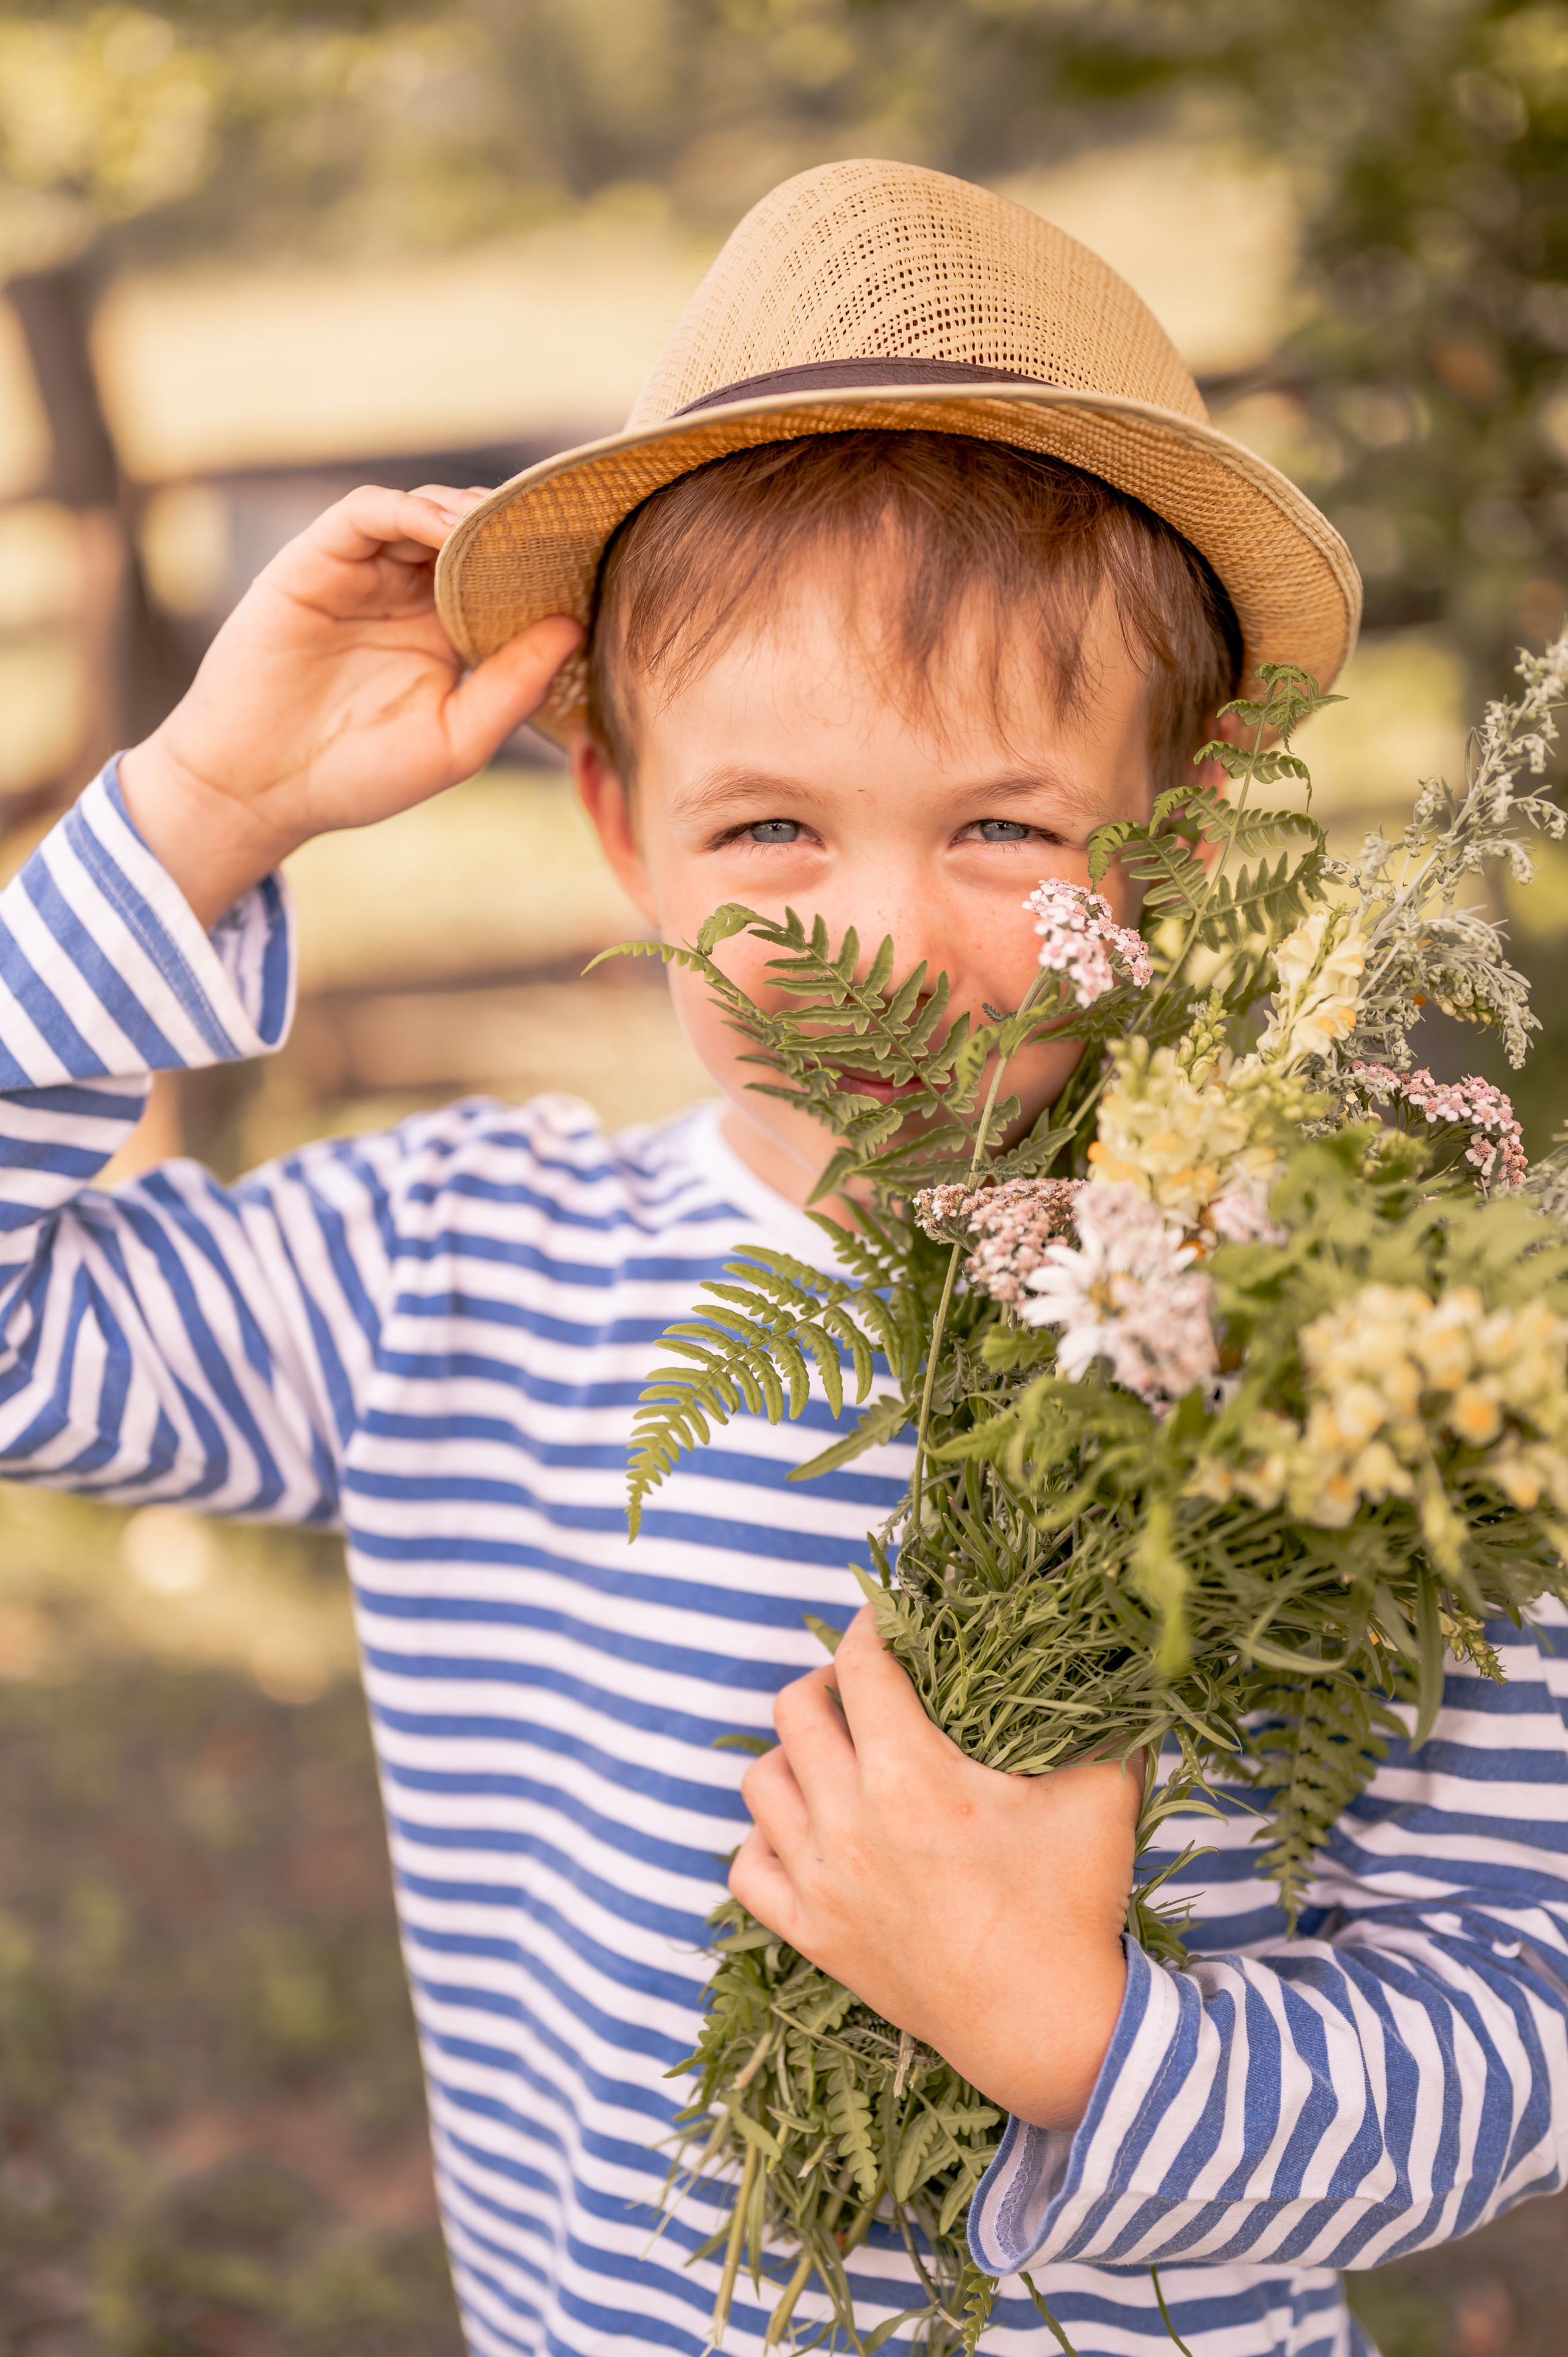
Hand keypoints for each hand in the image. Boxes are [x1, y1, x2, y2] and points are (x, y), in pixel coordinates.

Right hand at [120, 484, 581, 926]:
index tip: (593, 560)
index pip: (503, 580)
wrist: (259, 789)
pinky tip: (449, 527)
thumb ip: (513, 686)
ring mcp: (361, 574)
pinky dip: (410, 510)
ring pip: (424, 512)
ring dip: (468, 511)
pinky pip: (367, 513)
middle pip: (470, 535)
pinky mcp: (316, 562)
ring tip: (507, 524)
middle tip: (561, 524)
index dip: (543, 567)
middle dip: (513, 526)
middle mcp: (406, 596)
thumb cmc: (357, 776)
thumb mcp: (456, 741)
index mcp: (445, 635)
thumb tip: (574, 627)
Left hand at [732, 1606, 1141, 2130]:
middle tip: (863, 1685)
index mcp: (910, 1778)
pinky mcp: (813, 1935)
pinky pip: (747, 1867)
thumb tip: (1114, 1662)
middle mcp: (848, 1823)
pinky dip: (766, 1838)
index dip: (870, 1626)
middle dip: (827, 1680)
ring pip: (760, 1782)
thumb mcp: (1102, 1795)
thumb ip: (1104, 1720)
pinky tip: (804, 1830)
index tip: (885, 1617)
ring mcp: (821, 1883)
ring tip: (833, 1754)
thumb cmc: (1073, 1908)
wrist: (1046, 2030)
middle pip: (795, 1710)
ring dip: (792, 1755)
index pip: (861, 1667)